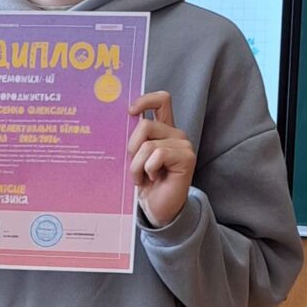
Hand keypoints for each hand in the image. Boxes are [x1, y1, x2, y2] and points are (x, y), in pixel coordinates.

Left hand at [127, 91, 195, 227]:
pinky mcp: (187, 157)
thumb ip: (134, 138)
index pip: (161, 100)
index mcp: (163, 129)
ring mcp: (183, 145)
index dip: (145, 100)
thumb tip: (119, 121)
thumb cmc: (144, 181)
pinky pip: (157, 155)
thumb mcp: (134, 156)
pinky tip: (152, 178)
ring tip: (142, 176)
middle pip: (145, 125)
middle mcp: (175, 133)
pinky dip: (147, 169)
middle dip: (132, 147)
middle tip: (135, 165)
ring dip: (137, 165)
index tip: (129, 111)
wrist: (157, 206)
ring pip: (147, 144)